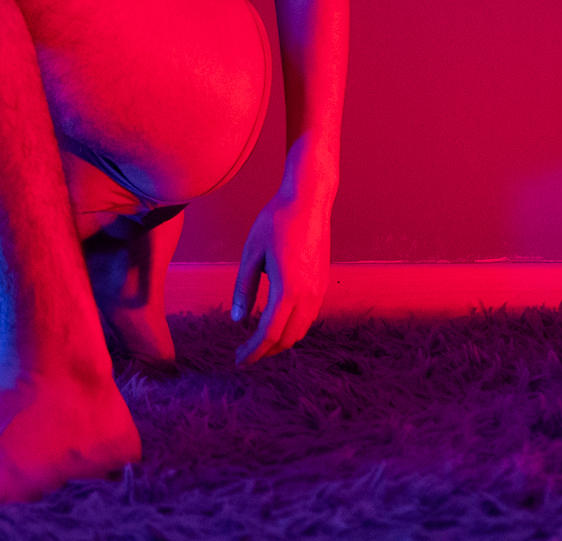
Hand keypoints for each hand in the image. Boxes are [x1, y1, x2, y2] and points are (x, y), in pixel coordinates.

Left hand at [230, 180, 331, 363]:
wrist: (309, 201)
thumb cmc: (276, 222)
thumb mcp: (251, 253)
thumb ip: (245, 288)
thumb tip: (238, 321)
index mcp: (288, 289)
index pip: (269, 333)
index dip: (253, 351)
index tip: (238, 361)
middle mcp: (308, 295)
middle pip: (287, 338)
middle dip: (265, 351)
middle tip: (244, 355)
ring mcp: (319, 290)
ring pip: (301, 330)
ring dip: (280, 341)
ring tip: (259, 342)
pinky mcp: (322, 283)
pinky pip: (309, 317)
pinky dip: (292, 328)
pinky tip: (277, 322)